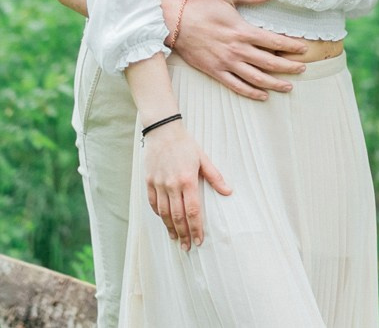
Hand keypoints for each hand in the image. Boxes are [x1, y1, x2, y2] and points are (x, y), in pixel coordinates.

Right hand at [142, 121, 230, 250]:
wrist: (162, 131)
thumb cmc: (185, 144)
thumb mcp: (203, 158)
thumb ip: (215, 177)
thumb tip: (229, 192)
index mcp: (188, 180)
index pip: (193, 211)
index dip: (196, 228)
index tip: (199, 241)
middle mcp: (172, 185)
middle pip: (178, 216)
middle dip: (183, 234)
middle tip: (187, 247)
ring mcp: (159, 184)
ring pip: (164, 213)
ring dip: (170, 228)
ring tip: (176, 239)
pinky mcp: (149, 182)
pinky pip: (153, 203)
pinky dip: (159, 215)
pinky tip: (164, 221)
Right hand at [163, 0, 307, 99]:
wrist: (175, 22)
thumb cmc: (201, 6)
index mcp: (242, 30)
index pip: (273, 41)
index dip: (290, 46)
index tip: (303, 49)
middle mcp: (237, 49)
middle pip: (269, 62)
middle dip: (288, 67)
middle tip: (302, 69)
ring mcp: (226, 62)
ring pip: (256, 77)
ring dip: (274, 83)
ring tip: (288, 86)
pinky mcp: (215, 71)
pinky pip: (236, 85)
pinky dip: (251, 92)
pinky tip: (262, 95)